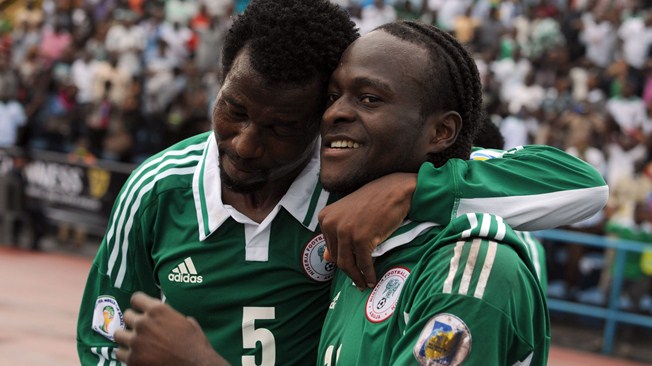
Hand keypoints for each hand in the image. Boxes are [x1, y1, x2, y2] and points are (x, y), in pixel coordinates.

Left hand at [114, 292, 229, 365]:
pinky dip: (125, 353)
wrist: (194, 365)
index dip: (139, 304)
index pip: (136, 298)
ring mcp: (136, 341)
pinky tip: (134, 353)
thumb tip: (166, 317)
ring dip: (125, 336)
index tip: (140, 308)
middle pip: (126, 315)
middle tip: (139, 327)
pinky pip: (119, 352)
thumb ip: (170, 316)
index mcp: (158, 310)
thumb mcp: (186, 321)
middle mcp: (144, 323)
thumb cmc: (194, 344)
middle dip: (133, 320)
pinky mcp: (132, 359)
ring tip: (132, 340)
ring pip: (118, 333)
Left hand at [318, 173, 416, 288]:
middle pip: (337, 258)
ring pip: (347, 264)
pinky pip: (363, 264)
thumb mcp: (349, 216)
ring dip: (356, 277)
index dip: (341, 259)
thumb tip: (325, 259)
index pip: (329, 247)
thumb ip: (335, 235)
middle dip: (349, 271)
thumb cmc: (374, 201)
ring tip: (364, 283)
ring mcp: (345, 231)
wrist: (395, 190)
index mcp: (325, 217)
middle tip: (358, 280)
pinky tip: (373, 279)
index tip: (351, 267)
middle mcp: (331, 224)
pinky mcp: (361, 238)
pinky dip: (368, 274)